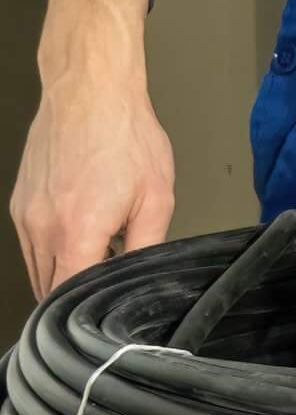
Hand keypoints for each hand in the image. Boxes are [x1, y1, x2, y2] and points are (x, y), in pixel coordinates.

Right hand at [11, 0, 173, 298]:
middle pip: (47, 288)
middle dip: (74, 301)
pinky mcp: (20, 202)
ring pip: (36, 268)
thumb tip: (142, 278)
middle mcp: (41, 225)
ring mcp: (25, 213)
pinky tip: (81, 245)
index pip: (67, 296)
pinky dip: (52, 254)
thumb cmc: (126, 137)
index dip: (85, 316)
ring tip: (97, 269)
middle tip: (105, 302)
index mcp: (75, 230)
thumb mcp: (156, 199)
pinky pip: (31, 244)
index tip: (104, 323)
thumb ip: (147, 247)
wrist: (90, 92)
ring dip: (62, 277)